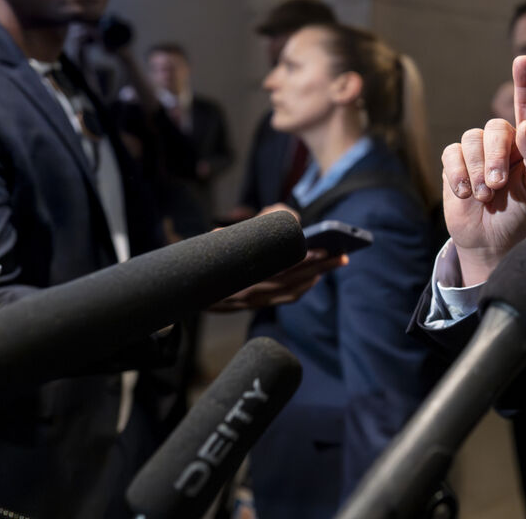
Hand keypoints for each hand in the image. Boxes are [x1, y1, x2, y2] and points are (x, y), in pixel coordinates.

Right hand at [208, 205, 343, 310]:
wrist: (183, 289)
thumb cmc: (206, 258)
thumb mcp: (220, 242)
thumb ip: (247, 231)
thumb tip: (279, 221)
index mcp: (242, 276)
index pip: (281, 267)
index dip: (303, 259)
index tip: (320, 248)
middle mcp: (250, 292)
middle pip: (293, 280)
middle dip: (320, 267)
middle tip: (342, 255)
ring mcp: (253, 301)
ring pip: (293, 291)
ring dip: (316, 277)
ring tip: (335, 263)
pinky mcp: (255, 305)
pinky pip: (286, 298)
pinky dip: (304, 287)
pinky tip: (315, 277)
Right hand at [441, 56, 525, 284]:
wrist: (490, 241)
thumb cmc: (519, 214)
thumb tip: (524, 126)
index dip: (525, 83)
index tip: (524, 59)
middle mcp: (502, 141)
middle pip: (494, 128)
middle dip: (495, 157)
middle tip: (497, 185)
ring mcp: (476, 151)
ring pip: (471, 140)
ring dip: (477, 171)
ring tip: (484, 195)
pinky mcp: (453, 162)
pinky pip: (450, 154)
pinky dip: (458, 175)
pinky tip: (465, 194)